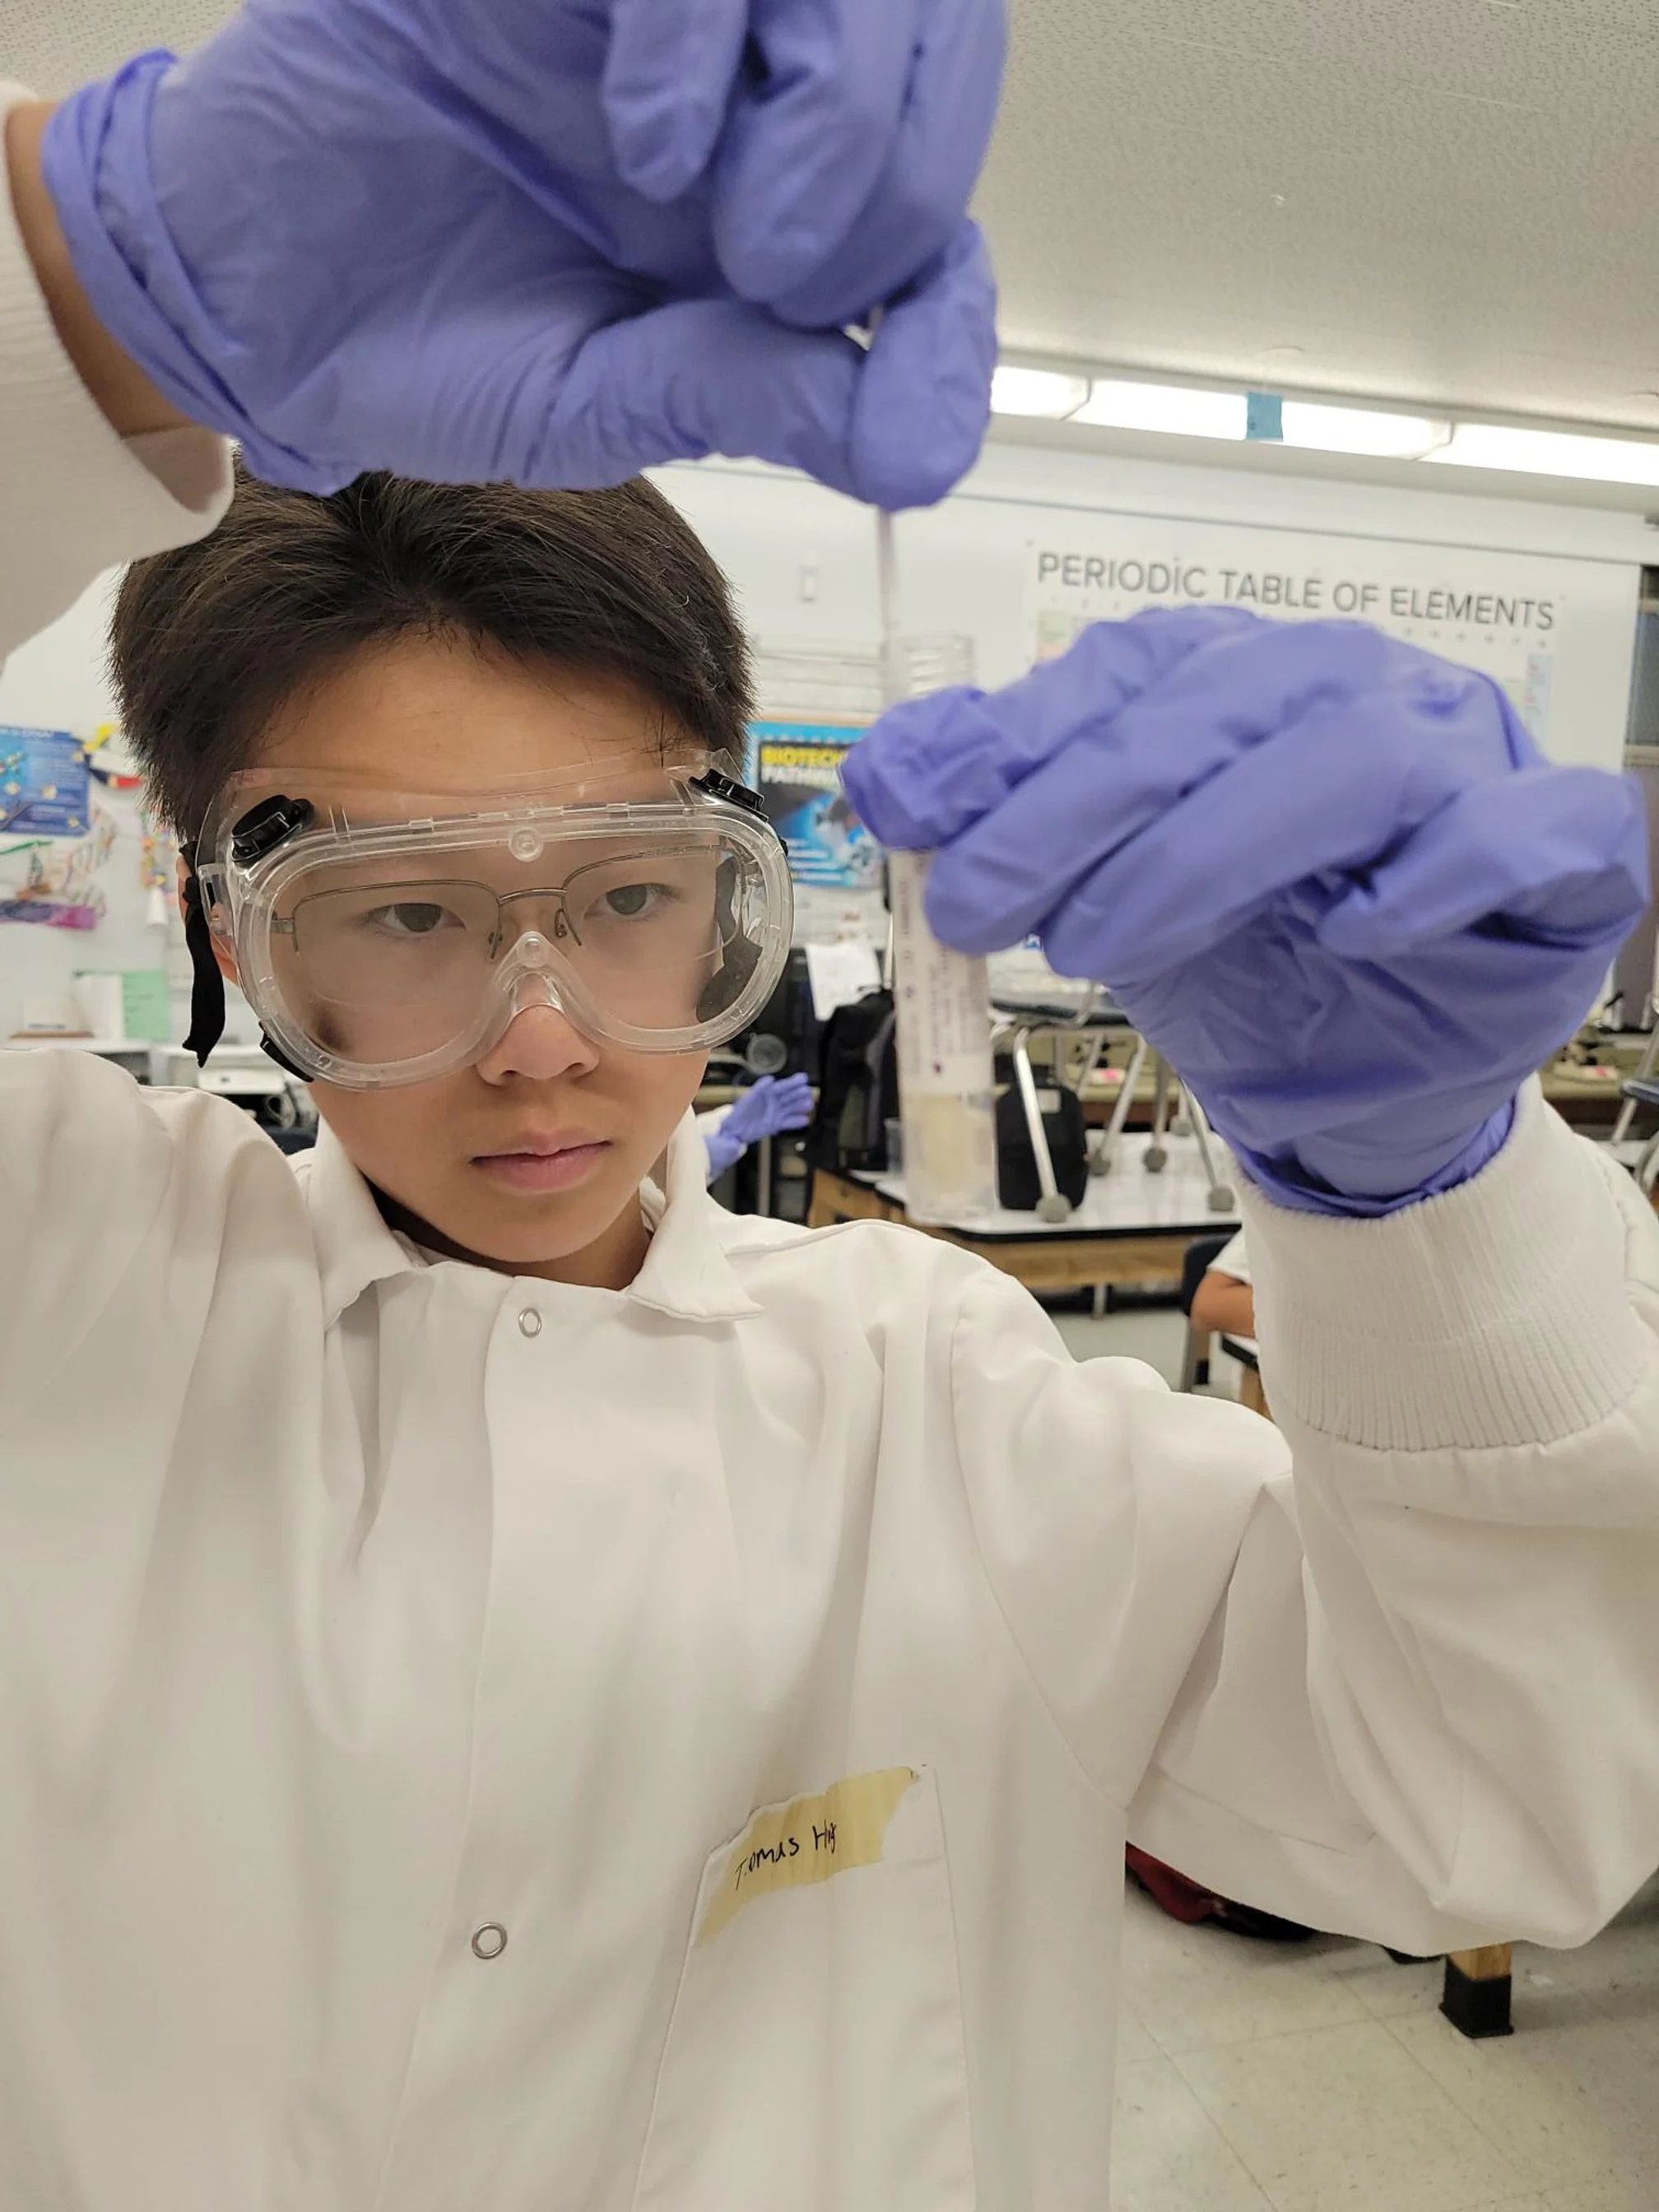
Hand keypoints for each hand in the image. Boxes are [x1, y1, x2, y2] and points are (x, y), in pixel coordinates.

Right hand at [41, 0, 1002, 502]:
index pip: (932, 215)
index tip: (919, 381)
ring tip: (747, 228)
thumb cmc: (427, 337)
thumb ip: (762, 396)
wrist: (259, 278)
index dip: (951, 299)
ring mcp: (662, 21)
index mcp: (768, 222)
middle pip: (926, 58)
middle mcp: (740, 103)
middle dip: (896, 186)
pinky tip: (645, 143)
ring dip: (836, 107)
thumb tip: (916, 446)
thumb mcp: (610, 400)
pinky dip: (695, 40)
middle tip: (796, 280)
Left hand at [706, 1073, 815, 1182]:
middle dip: (799, 1094)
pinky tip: (805, 1120)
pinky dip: (796, 1122)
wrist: (733, 1130)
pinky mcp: (775, 1125)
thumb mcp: (748, 1098)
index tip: (804, 1078)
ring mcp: (775, 1113)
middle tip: (809, 1091)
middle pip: (789, 1097)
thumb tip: (771, 1079)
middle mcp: (773, 1102)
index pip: (782, 1086)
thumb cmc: (739, 1111)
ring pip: (791, 1109)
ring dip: (800, 1107)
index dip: (792, 1083)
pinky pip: (788, 1123)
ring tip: (810, 1105)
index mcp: (766, 1093)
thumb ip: (759, 1088)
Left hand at [842, 608, 1647, 1212]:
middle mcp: (1356, 693)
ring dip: (1212, 850)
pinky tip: (1349, 933)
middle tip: (984, 906)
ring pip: (1357, 758)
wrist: (1357, 1075)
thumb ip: (1007, 816)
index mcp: (1244, 682)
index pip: (1130, 673)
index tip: (915, 818)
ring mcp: (1467, 761)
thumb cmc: (1242, 961)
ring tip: (1107, 943)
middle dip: (1083, 807)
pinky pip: (1524, 833)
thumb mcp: (1099, 889)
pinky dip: (1433, 878)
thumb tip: (890, 771)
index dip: (1019, 743)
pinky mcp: (1558, 853)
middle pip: (1227, 706)